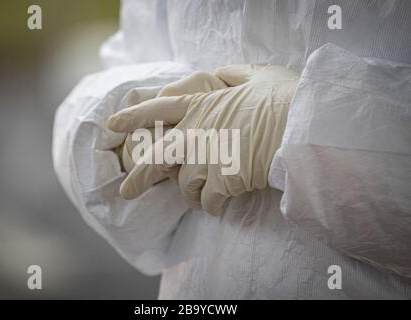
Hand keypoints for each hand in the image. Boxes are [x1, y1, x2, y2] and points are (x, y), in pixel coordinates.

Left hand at [108, 65, 298, 214]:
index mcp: (201, 104)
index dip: (133, 116)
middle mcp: (196, 132)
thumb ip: (233, 74)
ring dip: (192, 194)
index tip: (113, 124)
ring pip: (185, 186)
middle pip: (157, 158)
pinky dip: (212, 207)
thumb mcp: (258, 74)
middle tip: (127, 191)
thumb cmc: (285, 97)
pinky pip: (209, 202)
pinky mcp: (222, 182)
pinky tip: (218, 208)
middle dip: (140, 176)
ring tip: (200, 198)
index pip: (158, 110)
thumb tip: (221, 72)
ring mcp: (207, 159)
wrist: (303, 126)